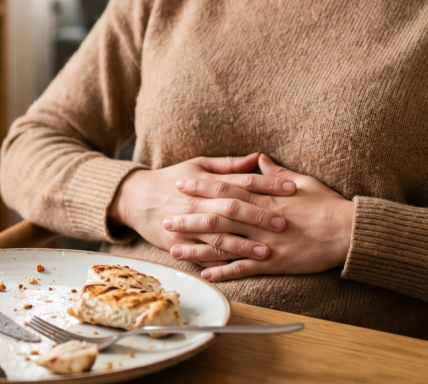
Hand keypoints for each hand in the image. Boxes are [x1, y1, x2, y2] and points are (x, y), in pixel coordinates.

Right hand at [110, 153, 297, 267]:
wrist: (135, 198)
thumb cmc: (172, 179)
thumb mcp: (198, 164)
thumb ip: (229, 164)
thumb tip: (258, 158)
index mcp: (206, 181)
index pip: (242, 182)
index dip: (268, 185)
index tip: (292, 189)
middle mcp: (199, 203)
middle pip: (233, 209)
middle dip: (259, 217)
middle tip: (285, 223)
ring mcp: (188, 224)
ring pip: (219, 236)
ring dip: (244, 245)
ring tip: (267, 252)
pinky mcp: (179, 242)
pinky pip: (202, 255)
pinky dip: (220, 263)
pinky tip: (238, 269)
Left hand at [165, 154, 354, 281]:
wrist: (348, 232)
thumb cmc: (327, 204)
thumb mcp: (301, 181)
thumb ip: (275, 172)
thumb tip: (258, 158)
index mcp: (265, 197)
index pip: (227, 189)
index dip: (202, 186)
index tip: (181, 183)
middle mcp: (260, 219)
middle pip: (218, 216)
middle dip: (190, 217)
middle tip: (166, 217)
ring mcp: (265, 242)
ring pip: (224, 244)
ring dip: (198, 246)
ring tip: (174, 248)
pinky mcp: (274, 262)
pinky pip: (243, 268)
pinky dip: (223, 271)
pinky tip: (205, 273)